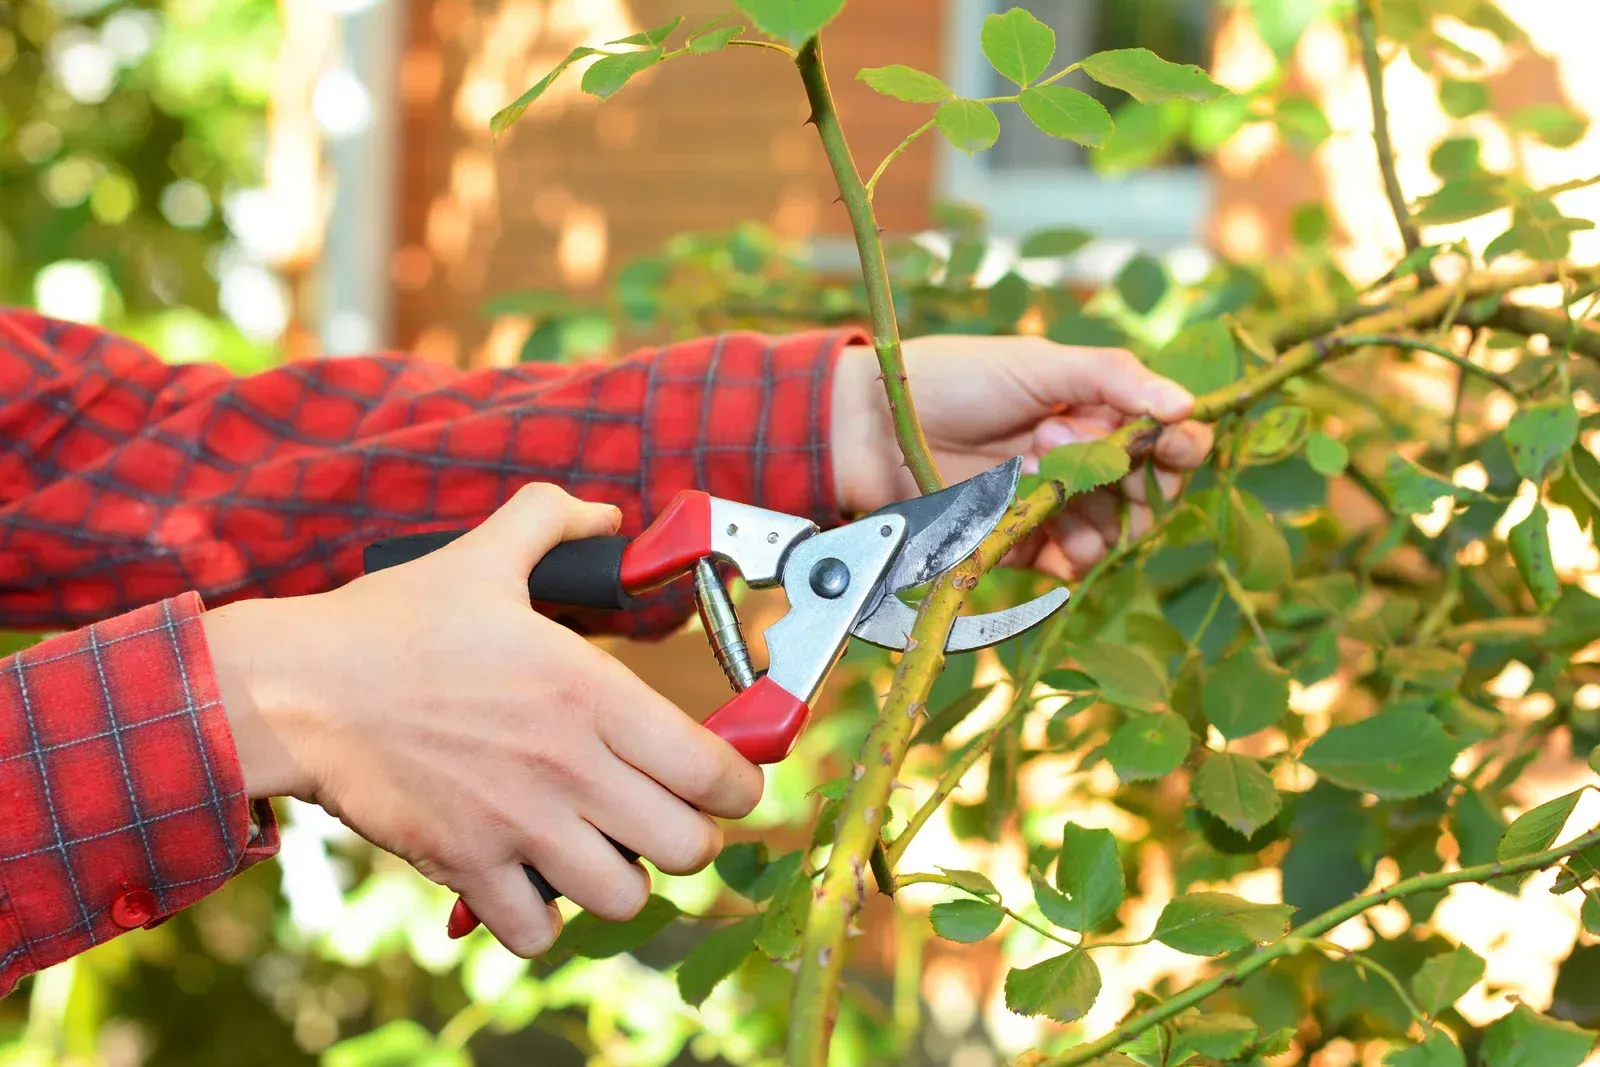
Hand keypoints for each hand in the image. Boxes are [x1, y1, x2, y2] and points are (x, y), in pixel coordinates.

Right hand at [202, 484, 762, 955]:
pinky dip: (543, 921)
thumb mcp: (483, 555)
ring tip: (601, 852)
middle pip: (687, 848)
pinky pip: (537, 935)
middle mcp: (570, 767)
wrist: (297, 689)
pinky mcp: (467, 868)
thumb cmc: (393, 624)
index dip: (739, 786)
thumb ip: (552, 520)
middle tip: (663, 817)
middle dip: (688, 838)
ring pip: (624, 899)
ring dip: (621, 881)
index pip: (714, 772)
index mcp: (591, 692)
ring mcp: (519, 825)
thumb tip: (605, 513)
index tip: (727, 782)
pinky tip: (533, 883)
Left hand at [831, 335, 1214, 579]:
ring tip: (1032, 464)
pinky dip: (1070, 549)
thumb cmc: (956, 379)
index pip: (1167, 440)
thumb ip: (1114, 378)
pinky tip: (1040, 520)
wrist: (878, 426)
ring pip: (1114, 532)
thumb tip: (1187, 404)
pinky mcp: (1024, 543)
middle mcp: (1084, 461)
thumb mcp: (1040, 363)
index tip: (1175, 442)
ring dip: (1089, 505)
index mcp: (1097, 412)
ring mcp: (1056, 506)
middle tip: (1063, 440)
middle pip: (1149, 495)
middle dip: (1127, 476)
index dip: (1180, 445)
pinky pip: (1072, 562)